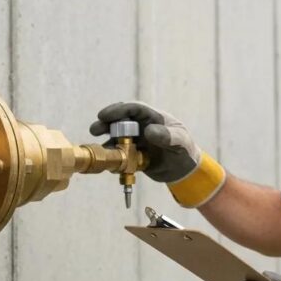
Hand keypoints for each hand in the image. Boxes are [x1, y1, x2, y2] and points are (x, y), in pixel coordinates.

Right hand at [89, 101, 225, 206]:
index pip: (133, 109)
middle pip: (120, 121)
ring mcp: (136, 141)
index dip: (118, 110)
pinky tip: (111, 165)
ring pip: (117, 138)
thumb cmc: (186, 151)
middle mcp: (142, 127)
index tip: (104, 115)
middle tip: (95, 129)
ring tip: (100, 148)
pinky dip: (113, 159)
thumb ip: (167, 136)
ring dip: (107, 142)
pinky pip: (120, 155)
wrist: (185, 172)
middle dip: (106, 124)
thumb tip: (148, 131)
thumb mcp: (180, 142)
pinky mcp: (132, 156)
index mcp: (153, 118)